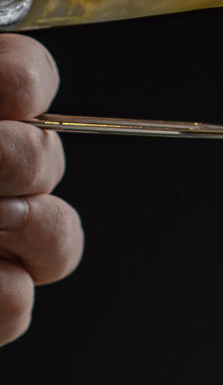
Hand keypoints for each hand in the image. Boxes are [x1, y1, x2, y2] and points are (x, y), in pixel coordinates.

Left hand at [0, 36, 82, 346]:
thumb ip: (0, 90)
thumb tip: (24, 112)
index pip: (26, 80)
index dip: (23, 84)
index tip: (13, 100)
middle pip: (49, 161)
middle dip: (21, 163)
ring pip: (55, 239)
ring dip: (28, 231)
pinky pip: (16, 304)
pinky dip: (4, 297)